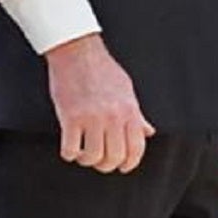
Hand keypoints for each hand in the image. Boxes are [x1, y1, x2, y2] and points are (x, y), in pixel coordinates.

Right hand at [45, 34, 152, 172]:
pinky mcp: (70, 117)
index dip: (129, 163)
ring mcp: (91, 118)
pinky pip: (70, 149)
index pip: (136, 149)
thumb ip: (137, 114)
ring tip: (83, 153)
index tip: (122, 166)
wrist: (77, 51)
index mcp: (129, 111)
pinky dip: (69, 153)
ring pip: (92, 157)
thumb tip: (148, 131)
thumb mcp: (126, 90)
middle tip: (99, 160)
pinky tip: (69, 147)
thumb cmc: (102, 69)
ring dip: (86, 160)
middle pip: (114, 157)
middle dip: (106, 165)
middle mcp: (113, 117)